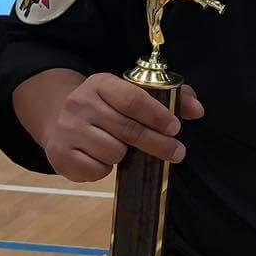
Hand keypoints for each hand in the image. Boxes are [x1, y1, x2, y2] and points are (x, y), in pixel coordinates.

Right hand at [41, 73, 203, 182]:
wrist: (58, 121)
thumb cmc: (106, 109)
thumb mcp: (130, 94)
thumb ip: (168, 98)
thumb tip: (197, 110)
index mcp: (100, 84)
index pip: (133, 98)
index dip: (158, 115)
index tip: (176, 128)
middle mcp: (79, 103)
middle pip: (128, 129)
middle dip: (158, 144)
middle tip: (176, 152)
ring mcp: (67, 129)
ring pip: (114, 152)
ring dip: (125, 156)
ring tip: (122, 149)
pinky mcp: (59, 155)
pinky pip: (96, 171)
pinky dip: (104, 169)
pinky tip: (101, 158)